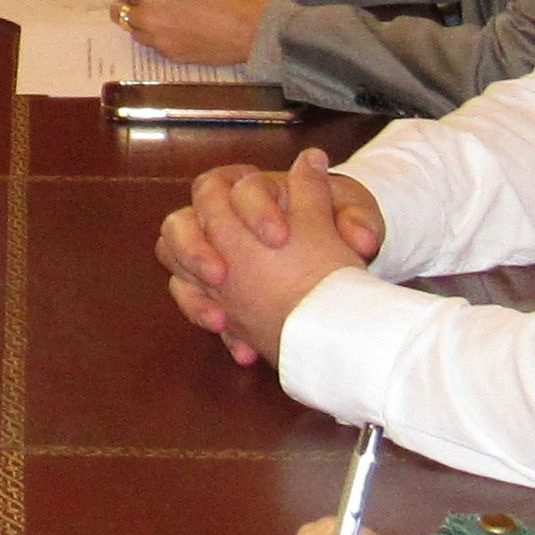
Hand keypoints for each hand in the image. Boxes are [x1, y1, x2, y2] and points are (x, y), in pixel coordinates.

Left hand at [107, 0, 270, 65]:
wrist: (252, 29)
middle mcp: (148, 18)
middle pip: (118, 9)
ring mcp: (158, 40)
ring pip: (133, 28)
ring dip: (140, 18)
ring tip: (166, 11)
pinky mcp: (170, 56)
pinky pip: (151, 43)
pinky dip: (156, 34)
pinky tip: (178, 27)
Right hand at [156, 158, 378, 359]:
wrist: (334, 255)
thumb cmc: (339, 219)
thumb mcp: (354, 215)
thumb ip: (358, 221)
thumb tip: (362, 239)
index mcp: (254, 186)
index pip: (236, 185)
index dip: (253, 210)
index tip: (279, 238)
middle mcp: (221, 213)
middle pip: (181, 218)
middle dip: (196, 248)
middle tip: (223, 276)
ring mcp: (210, 249)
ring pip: (171, 256)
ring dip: (189, 290)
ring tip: (219, 320)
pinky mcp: (210, 285)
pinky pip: (190, 299)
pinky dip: (209, 322)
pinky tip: (243, 348)